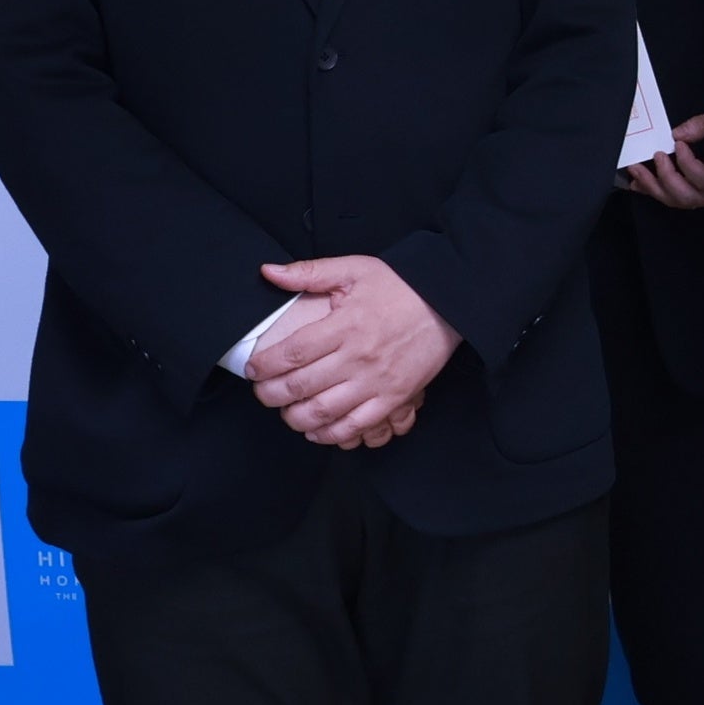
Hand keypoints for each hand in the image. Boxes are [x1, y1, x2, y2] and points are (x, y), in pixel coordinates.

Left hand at [248, 257, 459, 447]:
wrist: (450, 302)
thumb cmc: (401, 285)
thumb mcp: (354, 269)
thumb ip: (309, 272)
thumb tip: (267, 272)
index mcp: (345, 326)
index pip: (291, 353)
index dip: (263, 366)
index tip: (252, 369)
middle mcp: (358, 356)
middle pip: (300, 386)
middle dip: (270, 395)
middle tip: (262, 393)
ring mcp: (377, 381)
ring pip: (323, 411)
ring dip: (295, 418)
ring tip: (286, 412)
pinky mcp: (394, 397)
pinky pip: (356, 425)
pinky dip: (331, 434)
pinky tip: (317, 430)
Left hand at [620, 116, 703, 209]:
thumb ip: (701, 128)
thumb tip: (674, 134)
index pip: (702, 179)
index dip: (685, 163)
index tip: (677, 143)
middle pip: (685, 197)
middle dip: (663, 179)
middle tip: (652, 158)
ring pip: (678, 201)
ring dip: (654, 187)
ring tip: (635, 172)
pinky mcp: (701, 195)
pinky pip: (677, 198)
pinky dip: (658, 191)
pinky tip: (640, 183)